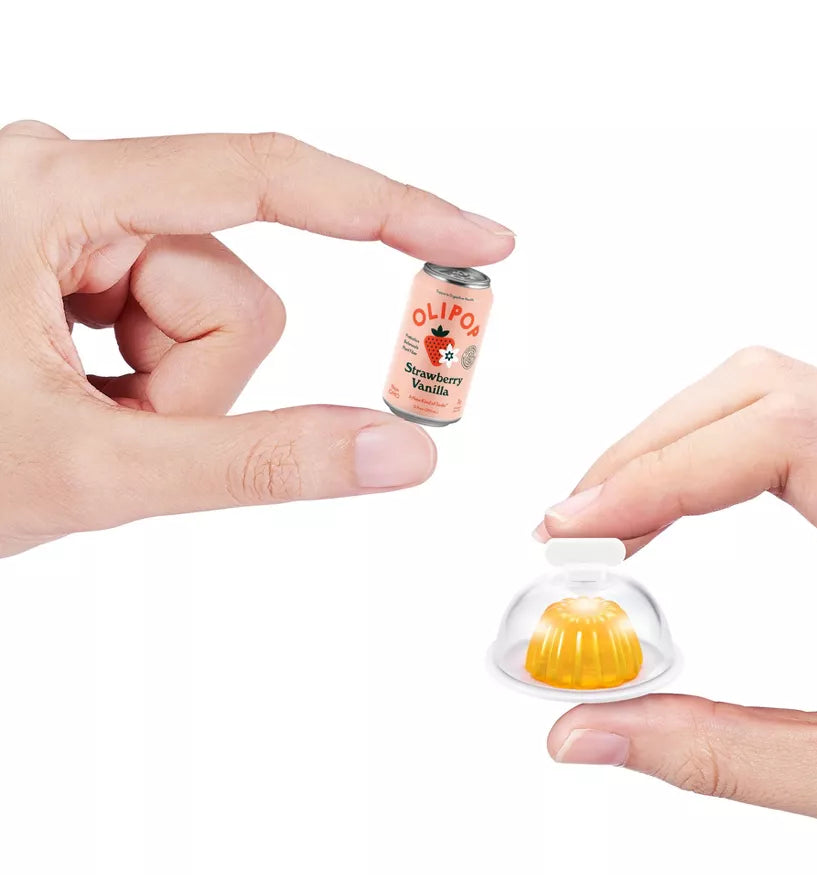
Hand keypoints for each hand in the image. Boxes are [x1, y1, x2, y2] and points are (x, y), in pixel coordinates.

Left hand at [0, 120, 513, 556]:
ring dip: (171, 394)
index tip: (479, 238)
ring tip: (85, 423)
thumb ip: (257, 464)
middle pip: (234, 289)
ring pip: (209, 314)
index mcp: (51, 191)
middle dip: (199, 386)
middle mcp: (62, 181)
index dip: (390, 212)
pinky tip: (77, 402)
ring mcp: (66, 221)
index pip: (264, 178)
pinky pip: (171, 321)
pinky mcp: (71, 258)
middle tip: (117, 431)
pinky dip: (148, 385)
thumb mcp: (92, 468)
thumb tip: (398, 448)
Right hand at [538, 347, 816, 874]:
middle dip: (652, 450)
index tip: (575, 531)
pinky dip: (722, 460)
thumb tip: (582, 734)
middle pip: (771, 391)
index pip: (783, 437)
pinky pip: (807, 433)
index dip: (657, 470)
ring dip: (682, 445)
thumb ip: (713, 755)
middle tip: (579, 533)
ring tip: (617, 525)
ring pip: (786, 397)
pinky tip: (687, 515)